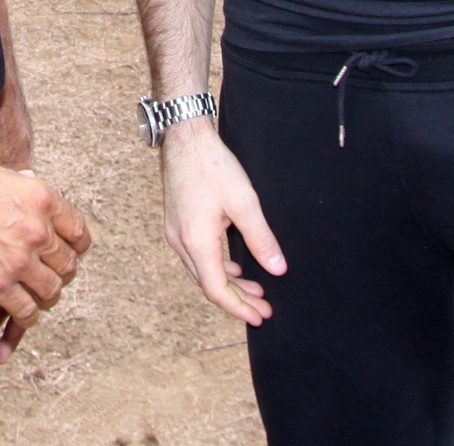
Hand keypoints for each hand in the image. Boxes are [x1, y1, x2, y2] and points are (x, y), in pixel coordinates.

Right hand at [0, 154, 90, 338]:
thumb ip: (18, 181)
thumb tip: (29, 182)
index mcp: (40, 197)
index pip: (77, 230)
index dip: (77, 246)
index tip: (70, 253)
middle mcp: (36, 230)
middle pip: (67, 264)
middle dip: (60, 273)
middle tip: (49, 276)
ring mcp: (18, 260)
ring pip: (51, 291)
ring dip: (46, 296)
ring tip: (37, 297)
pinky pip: (26, 312)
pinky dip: (26, 317)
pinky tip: (21, 314)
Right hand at [160, 117, 284, 324]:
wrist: (185, 136)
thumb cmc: (213, 165)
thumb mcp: (244, 202)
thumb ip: (261, 238)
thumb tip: (277, 269)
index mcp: (197, 241)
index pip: (217, 290)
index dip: (239, 308)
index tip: (260, 316)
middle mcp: (181, 242)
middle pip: (208, 284)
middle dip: (238, 299)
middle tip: (263, 308)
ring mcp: (175, 231)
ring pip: (202, 271)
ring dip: (228, 283)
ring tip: (254, 289)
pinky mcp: (177, 221)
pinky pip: (196, 255)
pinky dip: (216, 266)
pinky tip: (233, 264)